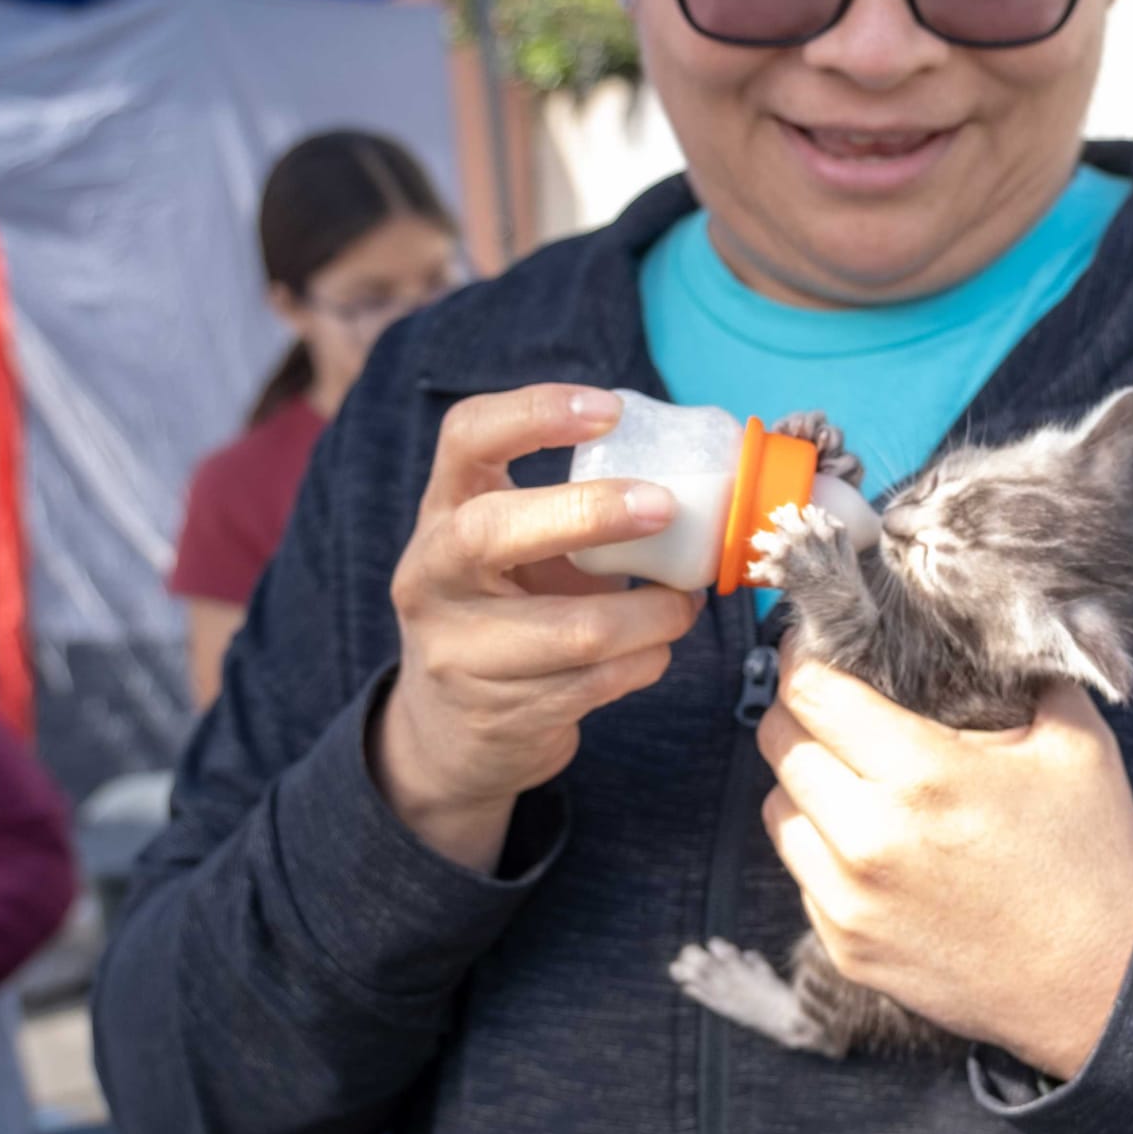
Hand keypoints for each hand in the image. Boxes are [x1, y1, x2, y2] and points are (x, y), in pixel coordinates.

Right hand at [375, 384, 702, 871]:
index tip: (609, 408)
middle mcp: (433, 575)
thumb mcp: (516, 548)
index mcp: (443, 511)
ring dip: (651, 614)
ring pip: (572, 631)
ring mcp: (457, 650)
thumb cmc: (509, 608)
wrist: (454, 725)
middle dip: (589, 513)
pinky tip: (656, 648)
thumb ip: (572, 509)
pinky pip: (595, 684)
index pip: (465, 437)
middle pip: (491, 532)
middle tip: (664, 505)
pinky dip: (645, 661)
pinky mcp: (497, 712)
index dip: (534, 413)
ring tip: (685, 602)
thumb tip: (699, 484)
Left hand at [758, 659, 1132, 1079]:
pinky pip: (801, 874)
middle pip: (778, 744)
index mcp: (924, 775)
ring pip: (776, 810)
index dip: (806, 658)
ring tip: (856, 780)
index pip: (811, 693)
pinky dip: (823, 849)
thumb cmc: (1091, 860)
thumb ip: (1030, 669)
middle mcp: (871, 839)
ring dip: (804, 785)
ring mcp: (851, 902)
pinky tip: (878, 846)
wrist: (1102, 987)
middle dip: (800, 713)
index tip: (817, 649)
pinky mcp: (846, 948)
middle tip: (836, 708)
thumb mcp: (1079, 744)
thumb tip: (993, 620)